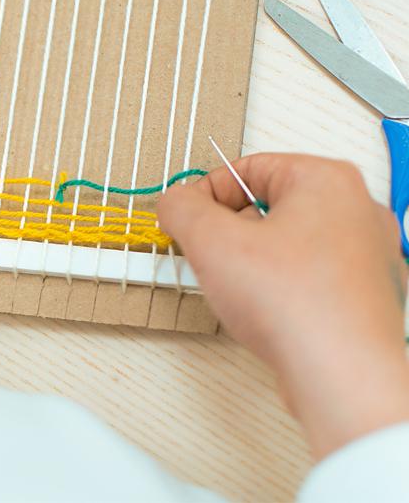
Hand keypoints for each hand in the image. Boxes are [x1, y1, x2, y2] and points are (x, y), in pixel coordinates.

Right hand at [158, 154, 408, 459]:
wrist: (340, 374)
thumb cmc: (296, 306)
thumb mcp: (211, 241)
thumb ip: (181, 208)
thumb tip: (174, 202)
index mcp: (326, 181)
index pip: (249, 168)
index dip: (206, 192)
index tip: (186, 217)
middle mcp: (356, 211)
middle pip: (269, 205)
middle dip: (230, 231)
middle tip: (209, 255)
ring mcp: (366, 255)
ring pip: (288, 242)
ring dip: (252, 260)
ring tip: (238, 288)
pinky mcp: (363, 295)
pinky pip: (307, 276)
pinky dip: (279, 287)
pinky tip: (266, 310)